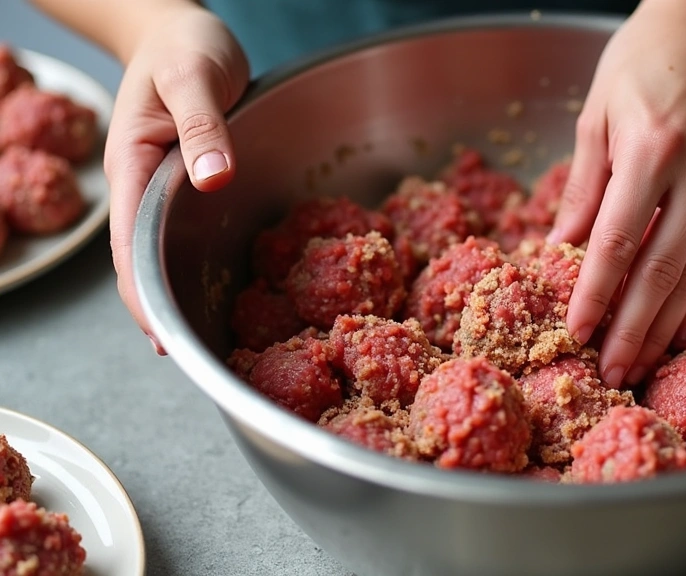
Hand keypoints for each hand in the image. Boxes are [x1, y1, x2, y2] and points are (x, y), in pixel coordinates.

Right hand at [103, 3, 248, 352]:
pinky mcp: (183, 186)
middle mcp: (141, 184)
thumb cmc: (185, 47)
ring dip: (173, 293)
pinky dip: (190, 264)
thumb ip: (203, 125)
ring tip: (198, 341)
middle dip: (157, 309)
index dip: (143, 293)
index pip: (131, 242)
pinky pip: (180, 234)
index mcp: (134, 163)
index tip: (162, 336)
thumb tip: (214, 179)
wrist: (179, 30)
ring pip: (158, 252)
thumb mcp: (195, 76)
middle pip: (140, 259)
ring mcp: (159, 189)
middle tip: (185, 357)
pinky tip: (208, 289)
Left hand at [548, 0, 685, 386]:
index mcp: (653, 148)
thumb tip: (561, 249)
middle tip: (612, 372)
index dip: (595, 293)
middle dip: (634, 330)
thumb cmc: (644, 60)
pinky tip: (681, 327)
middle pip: (662, 271)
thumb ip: (582, 186)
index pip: (617, 241)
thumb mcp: (596, 114)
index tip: (577, 331)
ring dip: (667, 326)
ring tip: (641, 364)